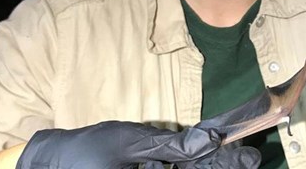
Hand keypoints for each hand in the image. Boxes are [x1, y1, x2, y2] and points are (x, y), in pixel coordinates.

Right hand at [16, 120, 257, 168]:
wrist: (53, 161)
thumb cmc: (88, 150)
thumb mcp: (130, 142)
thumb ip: (170, 146)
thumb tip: (207, 141)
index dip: (226, 167)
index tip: (251, 158)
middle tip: (252, 159)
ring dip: (207, 167)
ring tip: (237, 159)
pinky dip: (185, 167)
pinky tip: (199, 159)